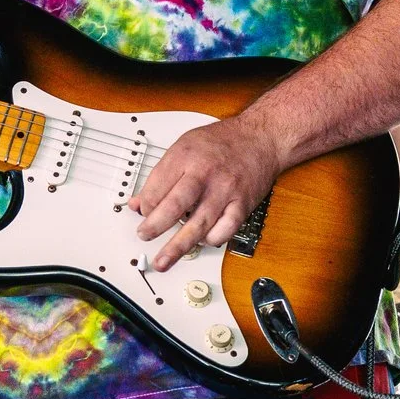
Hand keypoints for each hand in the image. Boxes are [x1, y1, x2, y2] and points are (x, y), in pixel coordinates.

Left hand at [130, 113, 284, 273]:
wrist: (260, 138)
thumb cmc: (221, 142)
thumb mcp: (183, 147)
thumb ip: (160, 176)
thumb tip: (138, 203)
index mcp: (185, 156)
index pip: (157, 187)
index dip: (145, 205)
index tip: (142, 214)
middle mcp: (204, 173)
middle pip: (175, 205)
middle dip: (155, 226)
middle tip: (144, 236)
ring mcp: (224, 190)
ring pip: (199, 223)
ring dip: (179, 245)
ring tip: (164, 260)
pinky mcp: (242, 203)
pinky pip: (225, 230)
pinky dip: (211, 240)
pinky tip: (201, 241)